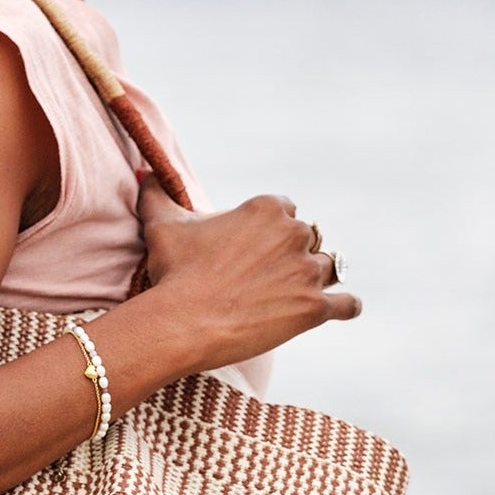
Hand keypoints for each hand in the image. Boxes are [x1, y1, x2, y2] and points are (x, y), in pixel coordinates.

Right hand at [136, 176, 360, 373]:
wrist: (184, 321)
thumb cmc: (175, 272)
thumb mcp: (162, 225)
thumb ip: (157, 194)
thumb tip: (146, 173)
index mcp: (266, 209)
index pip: (286, 208)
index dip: (273, 226)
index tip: (258, 244)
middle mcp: (294, 234)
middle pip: (309, 237)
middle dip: (295, 252)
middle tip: (272, 274)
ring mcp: (308, 272)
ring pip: (330, 267)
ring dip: (320, 276)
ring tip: (306, 289)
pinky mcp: (316, 308)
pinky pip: (348, 303)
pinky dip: (347, 306)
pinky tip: (344, 308)